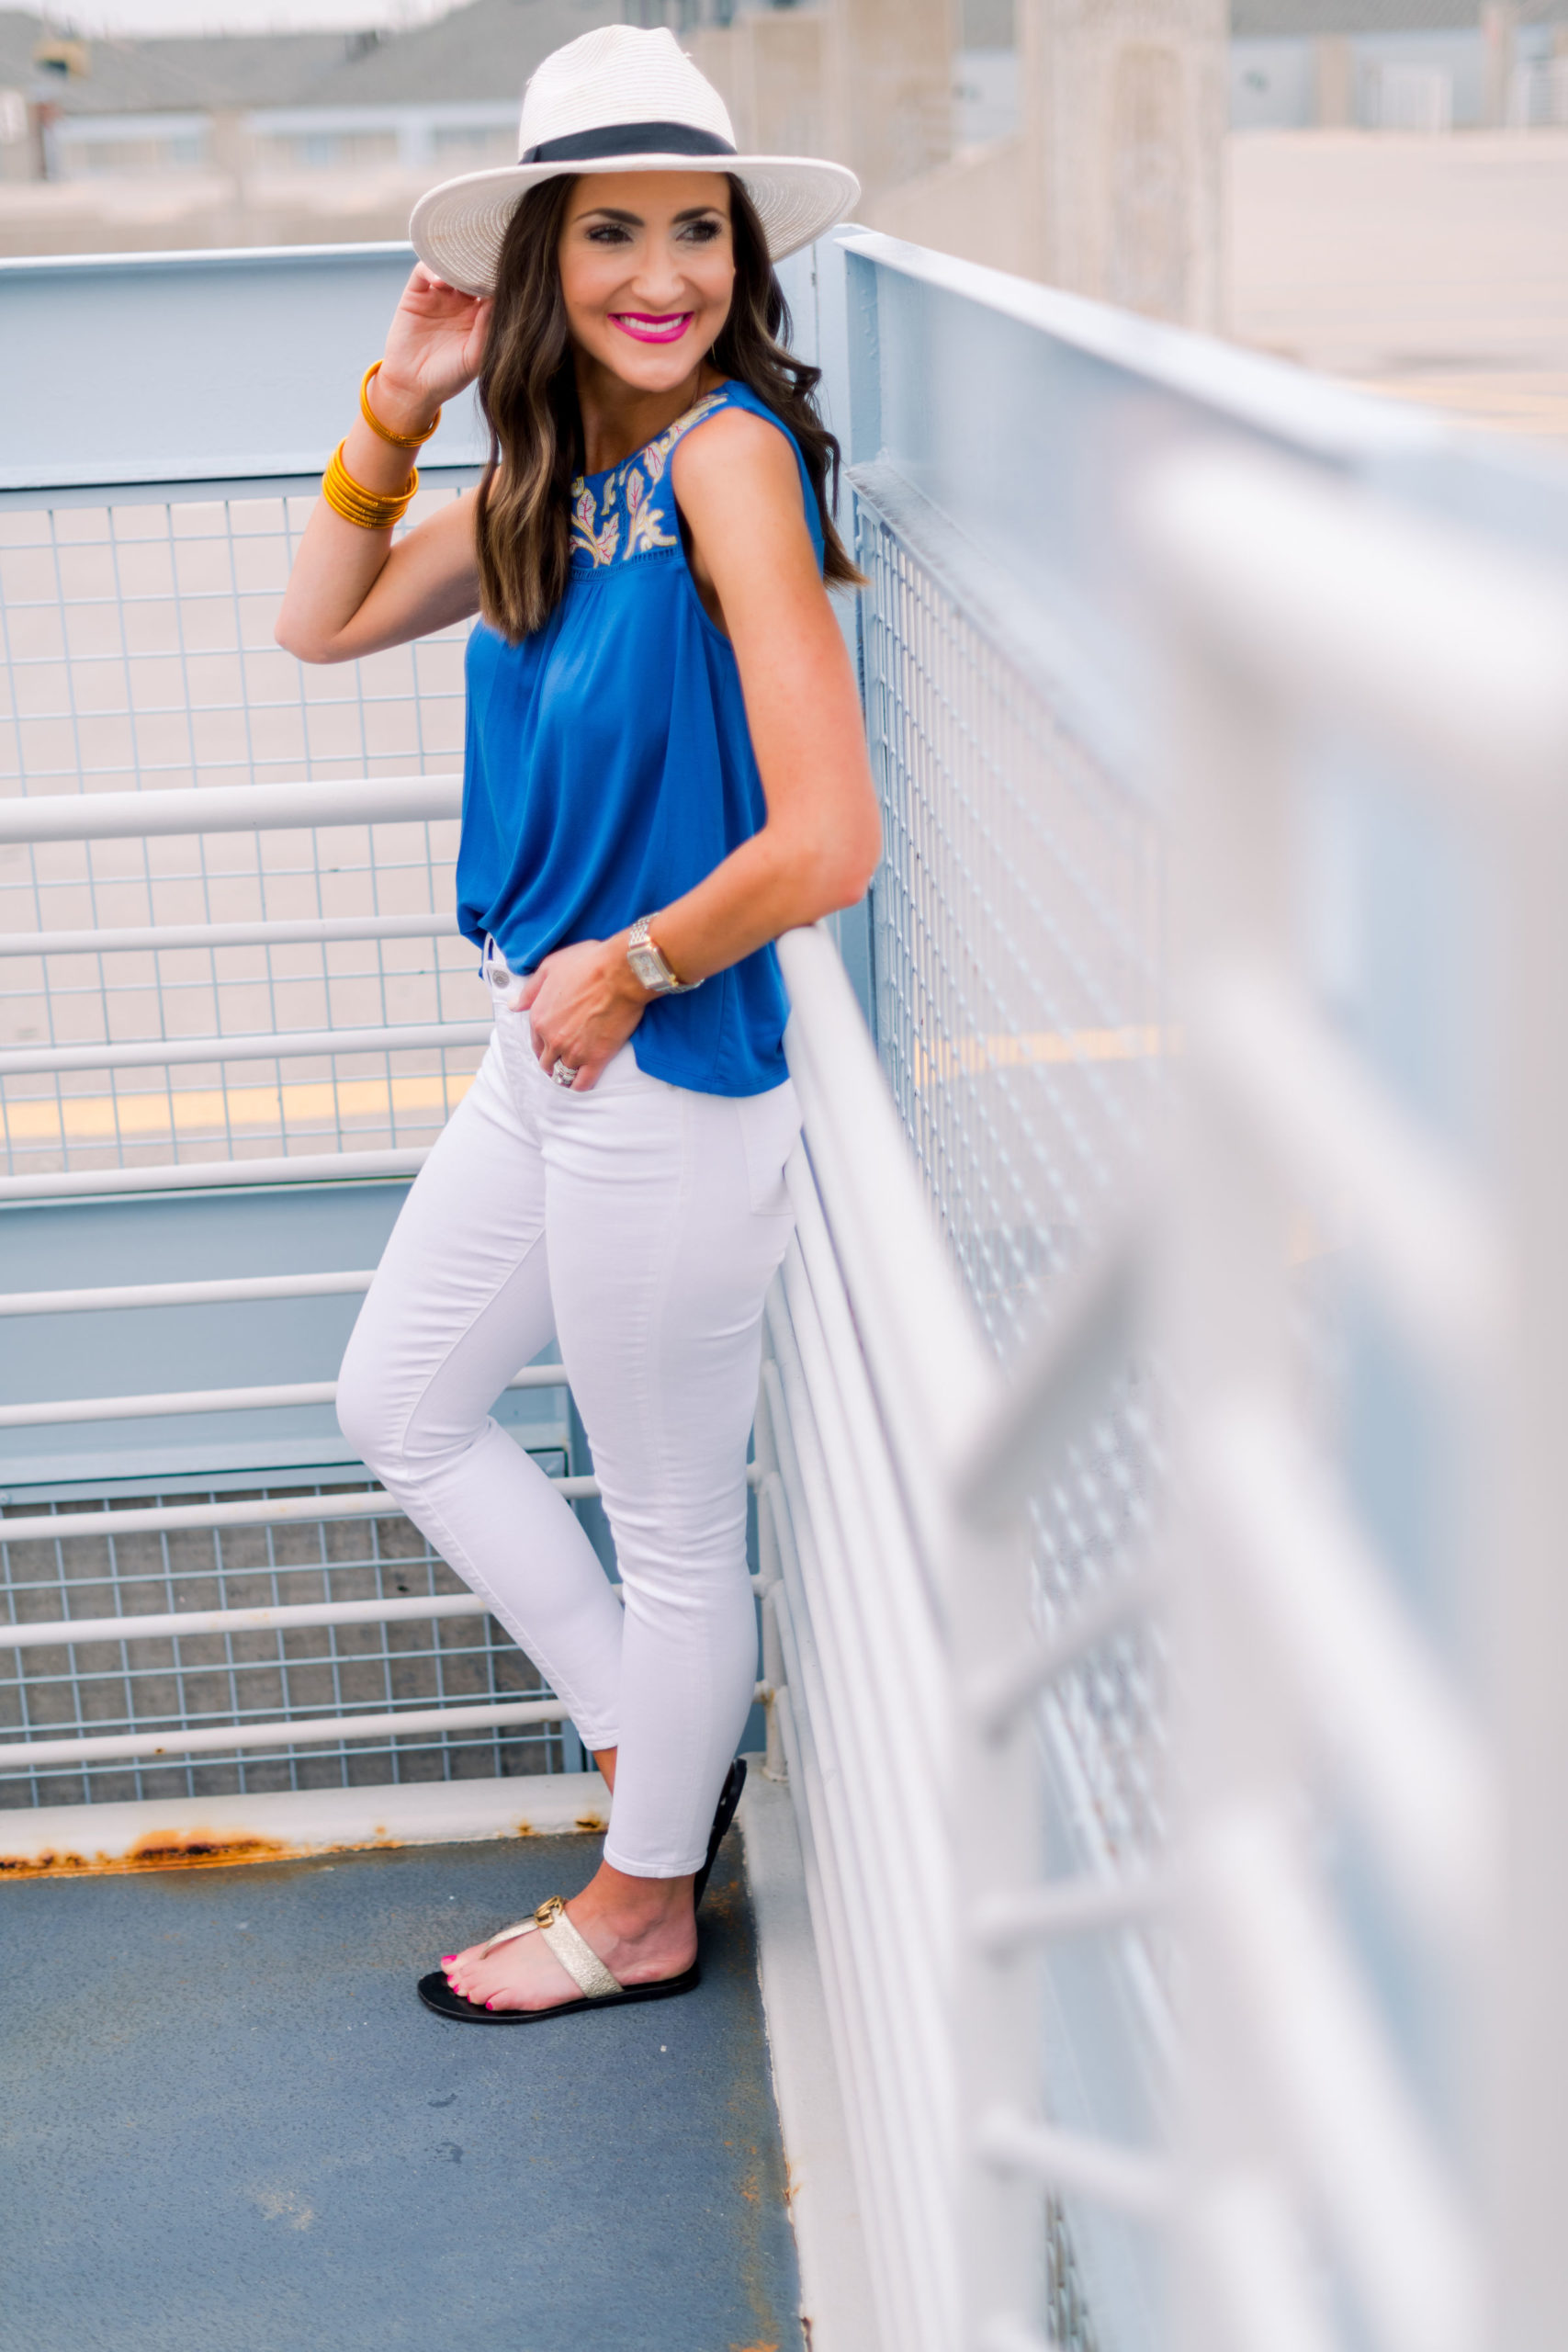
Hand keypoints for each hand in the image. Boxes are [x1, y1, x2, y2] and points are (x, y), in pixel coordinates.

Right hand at [372, 265, 493, 432]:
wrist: (413, 387)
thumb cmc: (448, 377)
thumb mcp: (474, 357)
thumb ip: (486, 330)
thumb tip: (497, 300)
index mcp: (480, 316)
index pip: (492, 289)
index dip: (498, 280)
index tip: (506, 274)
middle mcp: (461, 302)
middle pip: (473, 273)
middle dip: (479, 266)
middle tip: (486, 261)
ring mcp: (439, 296)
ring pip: (450, 267)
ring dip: (457, 264)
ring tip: (463, 270)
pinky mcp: (416, 293)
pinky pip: (424, 271)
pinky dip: (432, 269)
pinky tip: (440, 280)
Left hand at [517, 936, 645, 1090]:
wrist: (619, 972)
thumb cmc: (587, 964)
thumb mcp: (549, 968)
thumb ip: (530, 990)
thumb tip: (513, 1005)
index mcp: (539, 1018)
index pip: (535, 1043)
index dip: (543, 1046)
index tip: (550, 1047)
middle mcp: (552, 1038)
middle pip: (547, 1062)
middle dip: (552, 1062)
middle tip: (562, 1061)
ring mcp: (574, 1051)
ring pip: (564, 1073)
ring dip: (566, 1073)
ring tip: (573, 1071)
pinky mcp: (596, 1058)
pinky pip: (583, 1083)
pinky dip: (580, 1085)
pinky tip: (581, 1083)